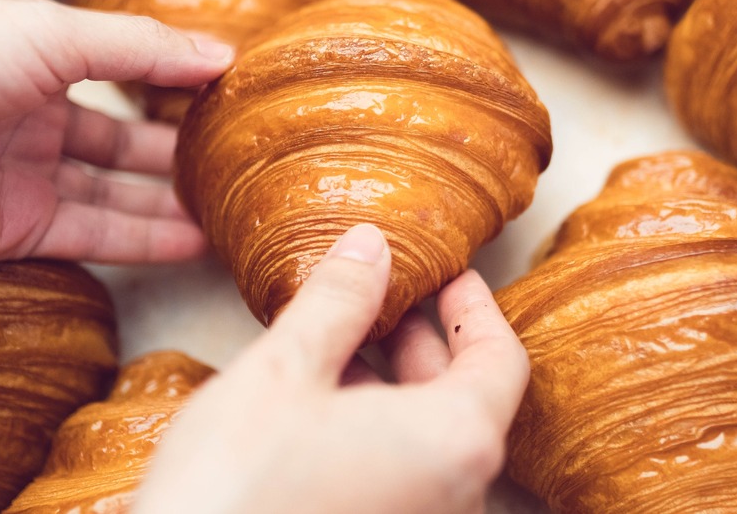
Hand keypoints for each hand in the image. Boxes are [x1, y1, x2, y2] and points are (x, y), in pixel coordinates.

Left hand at [0, 0, 231, 292]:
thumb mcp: (49, 33)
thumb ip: (140, 49)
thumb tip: (224, 53)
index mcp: (39, 51)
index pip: (129, 67)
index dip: (183, 80)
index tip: (247, 93)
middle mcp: (33, 114)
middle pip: (126, 140)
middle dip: (184, 151)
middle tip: (250, 165)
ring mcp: (22, 175)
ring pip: (114, 192)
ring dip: (172, 202)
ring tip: (236, 211)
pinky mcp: (9, 229)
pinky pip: (89, 235)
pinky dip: (141, 239)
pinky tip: (192, 239)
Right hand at [136, 224, 529, 513]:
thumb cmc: (235, 493)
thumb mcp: (284, 372)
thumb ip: (337, 302)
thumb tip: (370, 246)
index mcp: (456, 442)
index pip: (501, 359)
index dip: (474, 306)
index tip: (449, 272)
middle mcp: (458, 496)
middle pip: (467, 401)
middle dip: (424, 341)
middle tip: (387, 294)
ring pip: (431, 443)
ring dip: (395, 388)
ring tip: (339, 345)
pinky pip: (404, 479)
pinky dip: (379, 435)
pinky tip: (319, 411)